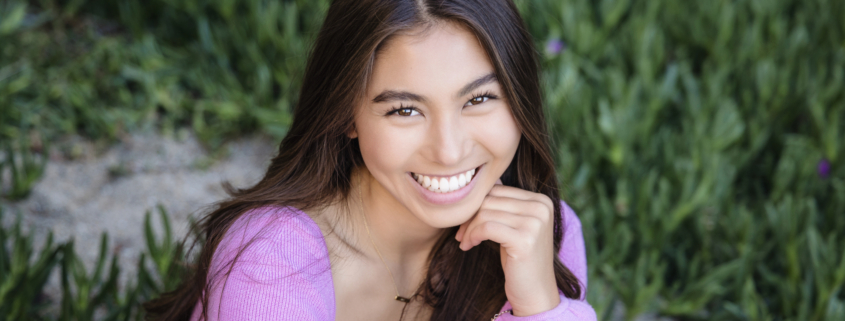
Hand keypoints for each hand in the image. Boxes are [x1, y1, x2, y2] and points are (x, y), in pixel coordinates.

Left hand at [454, 179, 559, 315]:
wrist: (535, 292)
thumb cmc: (519, 259)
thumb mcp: (514, 226)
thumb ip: (504, 204)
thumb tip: (483, 182)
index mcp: (541, 200)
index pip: (498, 190)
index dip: (477, 205)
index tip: (466, 223)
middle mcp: (541, 207)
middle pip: (490, 199)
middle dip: (470, 216)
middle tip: (460, 234)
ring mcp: (535, 222)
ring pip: (485, 212)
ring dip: (469, 228)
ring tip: (464, 241)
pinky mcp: (525, 239)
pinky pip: (486, 227)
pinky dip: (472, 235)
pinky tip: (468, 246)